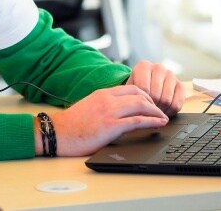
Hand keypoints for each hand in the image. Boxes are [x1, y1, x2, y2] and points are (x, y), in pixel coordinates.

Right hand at [35, 85, 168, 156]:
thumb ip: (105, 105)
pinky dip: (152, 121)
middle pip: (139, 94)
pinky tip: (159, 124)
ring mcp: (110, 112)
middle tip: (160, 111)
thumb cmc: (71, 124)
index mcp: (103, 93)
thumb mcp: (90, 106)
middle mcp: (108, 99)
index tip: (152, 103)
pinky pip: (137, 120)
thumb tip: (119, 112)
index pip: (131, 88)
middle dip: (154, 102)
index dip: (145, 95)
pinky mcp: (111, 126)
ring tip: (163, 118)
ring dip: (156, 111)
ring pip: (141, 105)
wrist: (57, 133)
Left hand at [125, 60, 184, 116]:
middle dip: (151, 107)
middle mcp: (158, 67)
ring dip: (160, 110)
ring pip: (166, 100)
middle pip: (155, 95)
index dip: (141, 101)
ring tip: (155, 111)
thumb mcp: (130, 89)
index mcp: (143, 66)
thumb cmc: (136, 88)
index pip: (143, 88)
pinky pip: (177, 103)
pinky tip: (165, 110)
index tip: (139, 106)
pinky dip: (171, 111)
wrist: (147, 85)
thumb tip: (136, 107)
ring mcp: (171, 75)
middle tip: (147, 111)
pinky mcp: (180, 85)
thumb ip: (131, 95)